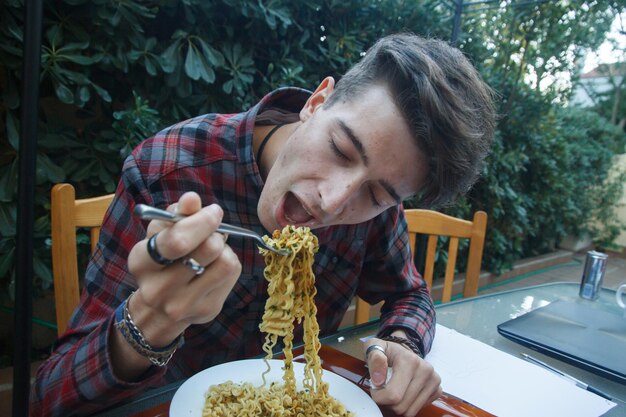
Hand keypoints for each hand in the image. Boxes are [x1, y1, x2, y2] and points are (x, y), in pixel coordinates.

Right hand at [126, 192, 241, 346]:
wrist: (160, 309)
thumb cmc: (163, 259)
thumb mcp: (161, 233)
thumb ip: (176, 214)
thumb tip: (191, 199)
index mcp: (142, 263)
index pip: (177, 241)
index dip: (201, 221)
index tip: (213, 211)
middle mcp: (159, 289)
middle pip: (208, 249)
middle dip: (215, 232)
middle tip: (213, 229)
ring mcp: (184, 304)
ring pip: (225, 262)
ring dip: (224, 248)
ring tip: (212, 249)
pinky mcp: (207, 309)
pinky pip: (232, 274)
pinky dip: (229, 261)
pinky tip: (215, 264)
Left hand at [364, 335, 441, 416]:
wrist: (401, 351)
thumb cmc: (386, 352)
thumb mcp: (374, 347)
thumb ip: (374, 360)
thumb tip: (378, 380)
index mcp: (410, 361)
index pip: (393, 395)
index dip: (379, 396)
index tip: (375, 388)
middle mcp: (426, 371)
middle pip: (401, 406)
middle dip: (387, 402)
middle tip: (383, 390)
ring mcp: (434, 381)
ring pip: (409, 411)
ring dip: (397, 406)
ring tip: (393, 391)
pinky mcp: (437, 390)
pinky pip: (418, 410)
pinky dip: (408, 406)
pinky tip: (404, 392)